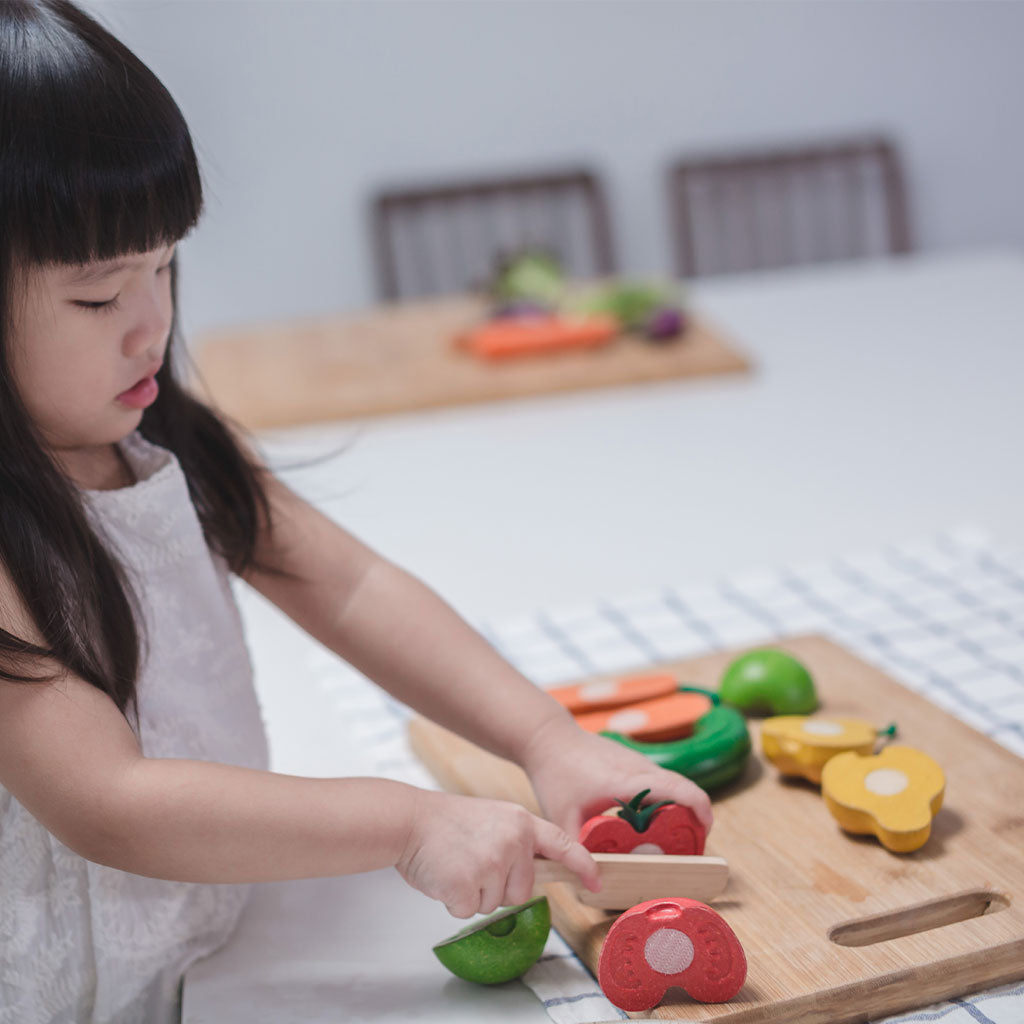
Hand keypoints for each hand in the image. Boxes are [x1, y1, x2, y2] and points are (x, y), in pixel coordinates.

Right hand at [395, 789, 599, 917]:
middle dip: (497, 886)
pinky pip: (467, 911)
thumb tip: (530, 874)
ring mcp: (491, 863)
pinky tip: (443, 875)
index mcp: (520, 822)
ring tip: (455, 863)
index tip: (596, 883)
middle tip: (471, 861)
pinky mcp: (467, 885)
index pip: (562, 844)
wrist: (407, 820)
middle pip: (522, 891)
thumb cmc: (445, 823)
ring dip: (473, 893)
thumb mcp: (492, 819)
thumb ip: (516, 842)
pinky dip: (452, 900)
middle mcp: (513, 841)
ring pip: (493, 904)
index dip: (582, 865)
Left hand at [521, 716, 713, 838]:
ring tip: (668, 839)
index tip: (703, 835)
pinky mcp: (632, 761)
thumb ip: (577, 852)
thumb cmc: (555, 773)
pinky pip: (658, 780)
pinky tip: (647, 822)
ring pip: (672, 783)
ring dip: (678, 808)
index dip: (701, 810)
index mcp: (628, 781)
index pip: (680, 789)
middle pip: (683, 788)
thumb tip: (593, 883)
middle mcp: (640, 767)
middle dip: (693, 817)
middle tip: (687, 847)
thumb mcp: (562, 818)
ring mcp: (637, 761)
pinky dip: (664, 800)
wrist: (547, 737)